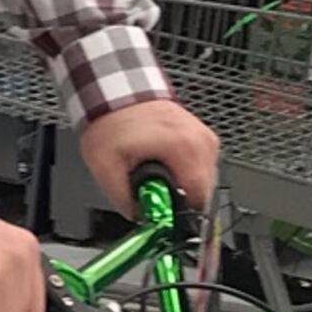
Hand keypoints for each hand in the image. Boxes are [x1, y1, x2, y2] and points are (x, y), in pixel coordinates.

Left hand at [82, 98, 218, 216]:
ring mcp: (205, 138)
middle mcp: (202, 143)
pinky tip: (163, 168)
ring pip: (203, 183)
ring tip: (156, 177)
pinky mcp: (202, 137)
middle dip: (179, 202)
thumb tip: (141, 220)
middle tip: (153, 195)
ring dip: (182, 187)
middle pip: (203, 194)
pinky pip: (201, 168)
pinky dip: (184, 174)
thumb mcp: (106, 167)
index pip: (199, 201)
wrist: (116, 92)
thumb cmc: (112, 122)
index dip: (180, 216)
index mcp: (185, 149)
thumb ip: (124, 200)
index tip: (162, 217)